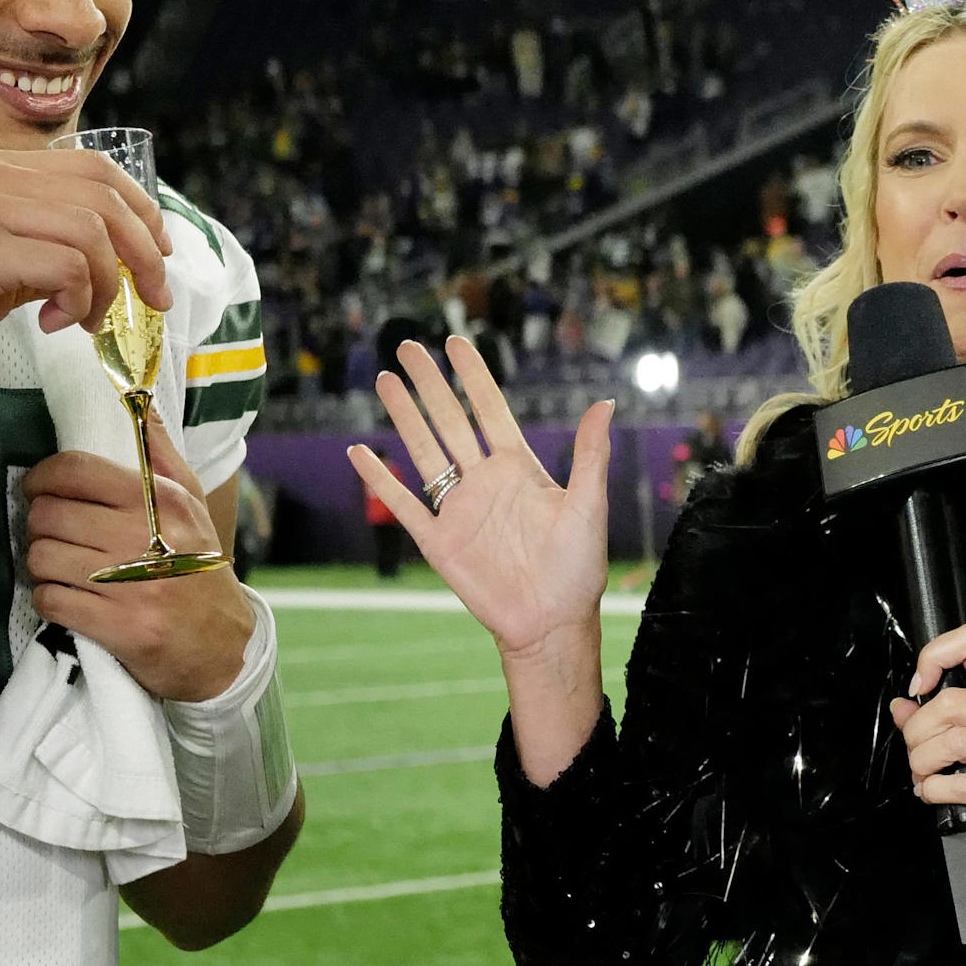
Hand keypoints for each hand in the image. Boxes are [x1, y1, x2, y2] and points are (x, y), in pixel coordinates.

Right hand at [0, 146, 167, 394]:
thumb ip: (43, 246)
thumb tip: (112, 260)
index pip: (93, 168)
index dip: (141, 210)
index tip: (158, 255)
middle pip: (103, 194)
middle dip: (145, 251)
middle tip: (154, 298)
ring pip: (92, 232)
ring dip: (109, 286)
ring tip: (89, 321)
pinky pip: (66, 267)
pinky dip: (79, 301)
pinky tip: (55, 326)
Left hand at [21, 413, 255, 701]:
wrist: (222, 643)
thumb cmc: (197, 564)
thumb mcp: (190, 501)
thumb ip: (158, 450)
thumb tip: (137, 395)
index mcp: (159, 500)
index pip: (74, 471)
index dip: (42, 478)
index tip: (39, 489)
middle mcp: (145, 537)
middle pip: (49, 515)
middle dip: (40, 524)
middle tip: (52, 533)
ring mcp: (132, 586)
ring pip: (42, 558)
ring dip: (41, 564)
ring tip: (59, 567)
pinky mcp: (119, 627)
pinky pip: (51, 601)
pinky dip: (49, 600)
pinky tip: (67, 598)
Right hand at [350, 339, 612, 667]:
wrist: (550, 623)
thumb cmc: (577, 568)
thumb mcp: (588, 506)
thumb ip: (590, 455)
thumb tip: (605, 402)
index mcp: (519, 469)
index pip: (489, 410)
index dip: (473, 377)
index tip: (456, 342)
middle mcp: (484, 482)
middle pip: (449, 421)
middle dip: (430, 383)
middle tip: (409, 345)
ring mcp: (458, 509)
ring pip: (423, 451)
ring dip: (404, 416)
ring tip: (386, 380)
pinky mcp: (438, 541)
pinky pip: (403, 504)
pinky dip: (380, 479)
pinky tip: (361, 452)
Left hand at [892, 623, 965, 900]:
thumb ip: (944, 720)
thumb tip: (901, 706)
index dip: (934, 658)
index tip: (920, 689)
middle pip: (950, 701)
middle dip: (916, 733)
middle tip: (916, 754)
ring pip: (952, 742)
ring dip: (922, 764)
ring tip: (924, 777)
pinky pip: (965, 785)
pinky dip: (935, 791)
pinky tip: (933, 794)